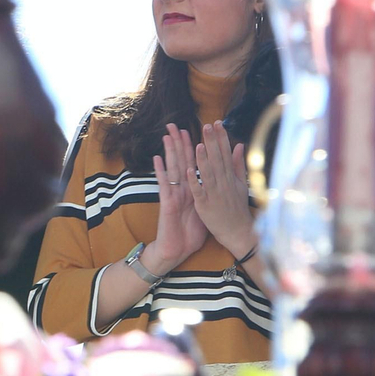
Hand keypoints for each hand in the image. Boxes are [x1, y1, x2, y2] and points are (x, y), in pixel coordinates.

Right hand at [147, 123, 207, 273]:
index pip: (193, 164)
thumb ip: (208, 194)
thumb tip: (216, 183)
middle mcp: (181, 189)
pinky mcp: (167, 203)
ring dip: (170, 151)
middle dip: (179, 143)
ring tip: (167, 135)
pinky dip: (161, 172)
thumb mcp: (203, 210)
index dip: (194, 148)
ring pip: (172, 168)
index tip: (196, 131)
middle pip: (180, 162)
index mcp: (192, 189)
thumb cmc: (189, 233)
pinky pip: (164, 185)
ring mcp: (173, 194)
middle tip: (176, 125)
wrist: (177, 250)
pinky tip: (157, 158)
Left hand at [190, 121, 257, 257]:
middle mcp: (224, 183)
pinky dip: (194, 182)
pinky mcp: (205, 206)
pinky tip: (188, 171)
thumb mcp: (241, 184)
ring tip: (198, 144)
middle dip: (212, 142)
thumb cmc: (238, 208)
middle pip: (217, 159)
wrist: (238, 232)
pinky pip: (199, 192)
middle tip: (207, 126)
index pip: (226, 154)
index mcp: (231, 177)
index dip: (221, 138)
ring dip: (203, 159)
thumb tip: (239, 145)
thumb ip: (238, 164)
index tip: (217, 123)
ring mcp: (214, 194)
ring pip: (208, 174)